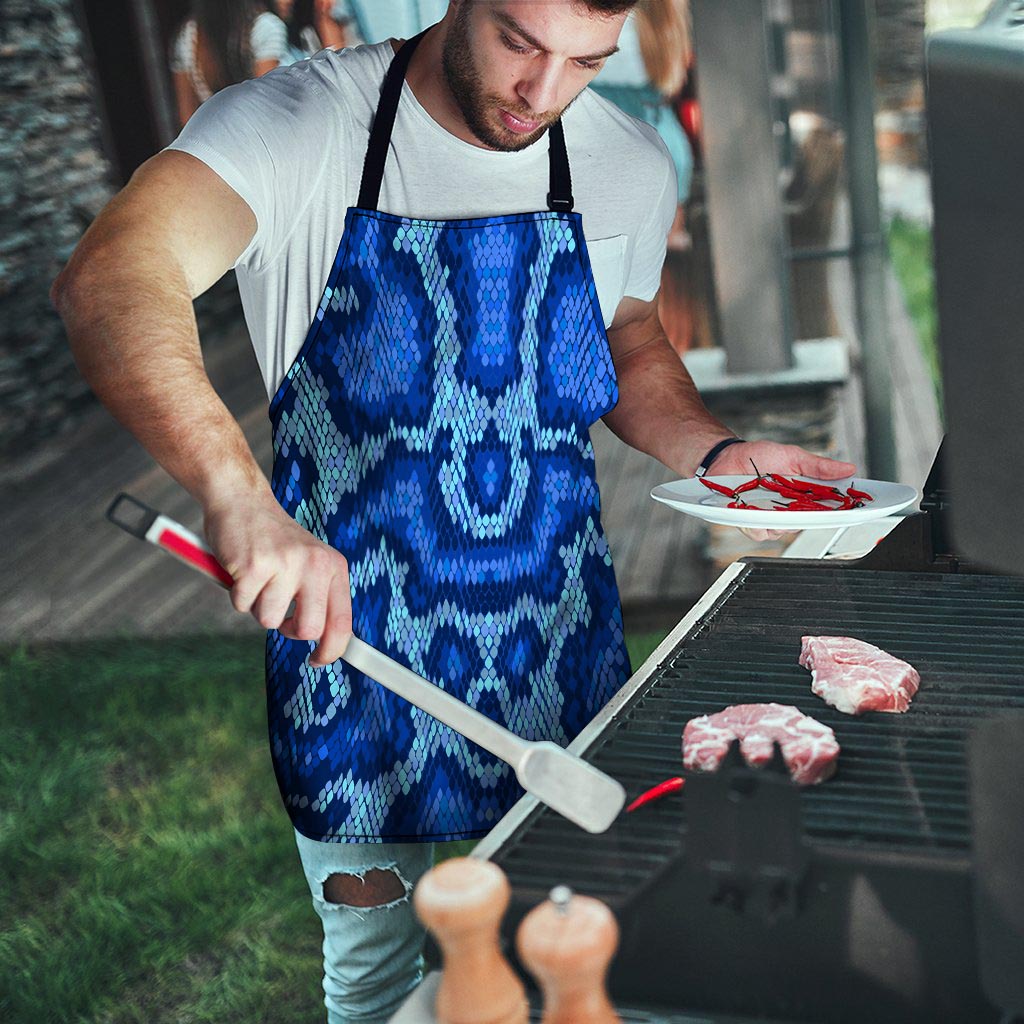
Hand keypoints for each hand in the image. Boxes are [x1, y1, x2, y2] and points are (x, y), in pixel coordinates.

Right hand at [203, 490, 351, 666]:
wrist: (242, 501)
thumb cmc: (274, 541)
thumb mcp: (309, 562)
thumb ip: (319, 597)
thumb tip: (326, 643)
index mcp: (333, 566)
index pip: (342, 621)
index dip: (332, 650)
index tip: (318, 660)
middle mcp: (315, 564)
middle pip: (309, 629)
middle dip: (289, 630)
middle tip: (279, 613)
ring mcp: (285, 564)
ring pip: (269, 620)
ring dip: (258, 606)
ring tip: (258, 579)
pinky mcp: (254, 566)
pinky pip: (242, 605)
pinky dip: (237, 594)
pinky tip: (242, 570)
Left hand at [707, 440, 856, 542]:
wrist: (727, 458)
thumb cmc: (759, 457)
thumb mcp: (793, 456)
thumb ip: (819, 466)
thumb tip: (848, 468)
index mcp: (804, 495)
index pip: (829, 508)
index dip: (843, 511)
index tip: (856, 509)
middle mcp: (790, 510)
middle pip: (808, 523)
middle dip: (809, 516)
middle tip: (804, 502)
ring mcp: (771, 518)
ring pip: (784, 531)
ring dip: (779, 518)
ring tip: (770, 499)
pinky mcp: (751, 523)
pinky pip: (760, 532)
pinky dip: (757, 522)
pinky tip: (752, 509)